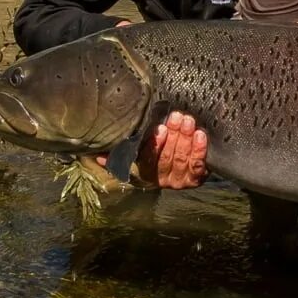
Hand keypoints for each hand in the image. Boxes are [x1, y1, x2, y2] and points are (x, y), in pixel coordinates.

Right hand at [92, 111, 206, 188]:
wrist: (183, 165)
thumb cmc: (156, 152)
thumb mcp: (136, 153)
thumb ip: (120, 154)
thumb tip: (98, 155)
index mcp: (144, 173)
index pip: (146, 160)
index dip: (154, 146)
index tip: (160, 129)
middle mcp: (162, 179)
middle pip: (167, 159)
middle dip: (173, 136)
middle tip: (177, 117)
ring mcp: (180, 180)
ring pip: (182, 160)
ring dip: (186, 139)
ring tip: (188, 121)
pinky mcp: (196, 178)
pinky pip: (198, 165)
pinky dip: (199, 150)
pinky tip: (200, 135)